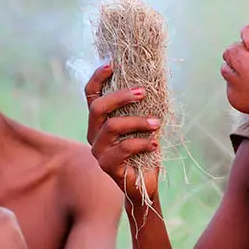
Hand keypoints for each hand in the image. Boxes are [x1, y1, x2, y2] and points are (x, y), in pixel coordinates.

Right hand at [85, 64, 160, 203]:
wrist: (145, 184)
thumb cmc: (145, 150)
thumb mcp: (145, 123)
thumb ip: (143, 106)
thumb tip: (154, 80)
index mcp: (99, 121)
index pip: (91, 95)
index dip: (98, 78)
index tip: (112, 64)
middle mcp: (94, 134)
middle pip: (98, 107)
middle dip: (121, 97)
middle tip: (143, 92)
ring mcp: (98, 150)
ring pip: (112, 126)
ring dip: (138, 121)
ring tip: (157, 123)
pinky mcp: (107, 165)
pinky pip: (123, 148)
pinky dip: (142, 143)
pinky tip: (154, 143)